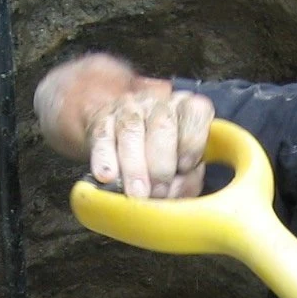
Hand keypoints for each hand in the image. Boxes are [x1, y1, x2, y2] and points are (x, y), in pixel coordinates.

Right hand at [85, 85, 211, 199]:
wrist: (122, 139)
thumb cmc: (161, 160)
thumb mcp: (182, 168)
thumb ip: (188, 179)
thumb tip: (178, 191)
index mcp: (185, 110)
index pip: (195, 112)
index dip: (191, 141)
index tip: (186, 166)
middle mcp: (158, 104)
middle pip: (162, 124)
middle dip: (161, 164)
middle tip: (158, 192)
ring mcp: (128, 109)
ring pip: (131, 130)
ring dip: (134, 167)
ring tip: (137, 194)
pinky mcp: (101, 119)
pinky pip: (102, 137)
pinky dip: (104, 159)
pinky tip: (107, 177)